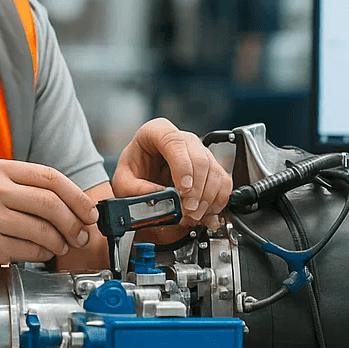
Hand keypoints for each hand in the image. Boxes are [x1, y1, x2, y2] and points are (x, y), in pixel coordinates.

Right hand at [0, 160, 98, 287]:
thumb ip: (22, 189)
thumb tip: (70, 200)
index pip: (50, 176)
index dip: (76, 195)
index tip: (89, 210)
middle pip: (51, 202)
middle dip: (74, 220)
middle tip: (82, 233)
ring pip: (44, 228)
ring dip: (60, 241)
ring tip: (62, 246)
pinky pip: (30, 249)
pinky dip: (43, 254)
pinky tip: (41, 254)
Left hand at [112, 118, 231, 229]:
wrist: (143, 176)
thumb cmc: (134, 173)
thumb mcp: (124, 182)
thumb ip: (138, 189)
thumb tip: (163, 198)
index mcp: (156, 132)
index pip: (174, 142)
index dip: (182, 166)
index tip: (182, 189)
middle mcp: (182, 138)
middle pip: (199, 159)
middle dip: (195, 190)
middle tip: (186, 210)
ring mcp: (199, 151)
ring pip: (214, 172)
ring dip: (207, 199)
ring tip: (192, 216)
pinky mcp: (211, 166)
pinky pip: (224, 182)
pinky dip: (218, 201)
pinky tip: (205, 213)